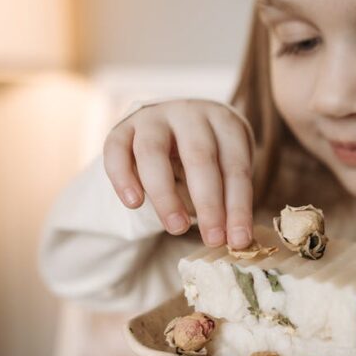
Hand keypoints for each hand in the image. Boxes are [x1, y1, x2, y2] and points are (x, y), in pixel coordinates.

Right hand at [103, 100, 254, 248]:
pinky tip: (134, 204)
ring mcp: (153, 118)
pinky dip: (123, 178)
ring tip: (177, 228)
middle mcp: (189, 114)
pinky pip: (117, 152)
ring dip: (166, 195)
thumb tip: (233, 240)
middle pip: (199, 158)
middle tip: (213, 239)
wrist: (173, 123)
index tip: (238, 240)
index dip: (238, 206)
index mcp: (223, 122)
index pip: (235, 167)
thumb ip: (227, 200)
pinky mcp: (122, 128)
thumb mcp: (224, 168)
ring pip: (153, 153)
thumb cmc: (207, 156)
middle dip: (208, 203)